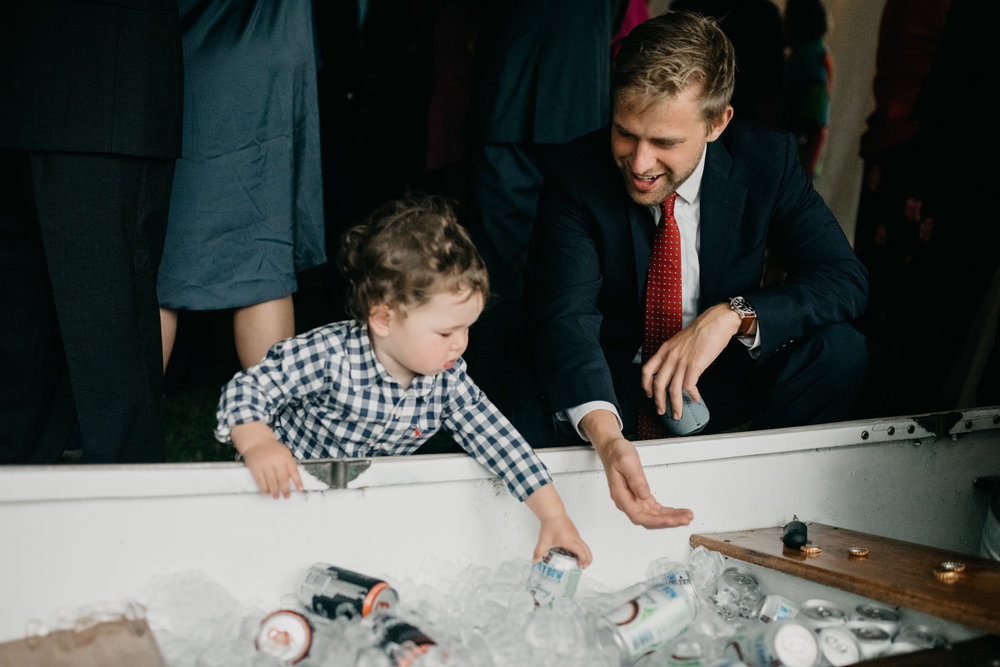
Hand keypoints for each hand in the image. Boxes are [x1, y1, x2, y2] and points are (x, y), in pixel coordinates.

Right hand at [240, 436, 302, 498]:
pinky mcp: (256, 468)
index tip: (300, 489)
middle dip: (285, 490)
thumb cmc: (272, 448)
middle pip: (282, 479)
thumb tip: (292, 479)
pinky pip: (261, 482)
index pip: (294, 471)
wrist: (257, 441)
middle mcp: (276, 461)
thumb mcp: (284, 453)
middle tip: (286, 496)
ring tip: (276, 496)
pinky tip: (267, 491)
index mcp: (285, 457)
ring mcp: (265, 465)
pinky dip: (264, 489)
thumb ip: (289, 464)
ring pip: (272, 482)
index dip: (298, 482)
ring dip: (274, 491)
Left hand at [524, 483, 592, 566]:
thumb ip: (539, 552)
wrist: (553, 512)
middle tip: (582, 566)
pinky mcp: (574, 532)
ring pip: (585, 546)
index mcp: (571, 542)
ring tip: (577, 561)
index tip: (579, 566)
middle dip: (587, 560)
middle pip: (588, 551)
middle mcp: (576, 538)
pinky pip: (580, 542)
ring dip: (584, 554)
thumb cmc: (551, 524)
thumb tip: (535, 561)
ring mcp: (576, 535)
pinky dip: (580, 549)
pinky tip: (570, 552)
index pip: (583, 553)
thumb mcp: (544, 541)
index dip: (583, 561)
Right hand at [594, 435, 692, 528]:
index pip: (638, 515)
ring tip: (685, 516)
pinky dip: (665, 512)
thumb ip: (636, 479)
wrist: (612, 448)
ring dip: (669, 518)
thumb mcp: (627, 462)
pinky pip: (653, 509)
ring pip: (652, 516)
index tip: (672, 520)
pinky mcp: (639, 496)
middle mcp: (626, 501)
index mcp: (620, 495)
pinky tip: (675, 512)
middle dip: (668, 521)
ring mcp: (632, 500)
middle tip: (685, 519)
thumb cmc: (616, 453)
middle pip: (648, 519)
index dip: (656, 520)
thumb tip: (644, 495)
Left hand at [641, 303, 740, 419]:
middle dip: (658, 401)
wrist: (716, 322)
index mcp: (665, 349)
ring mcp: (682, 361)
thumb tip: (673, 370)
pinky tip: (695, 398)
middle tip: (661, 411)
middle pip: (658, 384)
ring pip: (673, 389)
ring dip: (675, 405)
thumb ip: (673, 354)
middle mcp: (670, 356)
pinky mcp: (695, 365)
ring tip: (678, 413)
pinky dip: (691, 395)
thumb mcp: (680, 341)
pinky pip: (689, 386)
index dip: (645, 385)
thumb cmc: (701, 331)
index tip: (648, 394)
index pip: (647, 370)